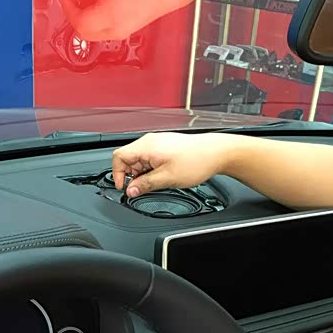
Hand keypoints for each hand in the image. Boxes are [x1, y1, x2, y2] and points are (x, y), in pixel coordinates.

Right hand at [112, 132, 230, 196]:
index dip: (117, 175)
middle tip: (143, 188)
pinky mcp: (164, 147)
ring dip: (142, 174)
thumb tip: (131, 191)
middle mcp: (150, 142)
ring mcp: (157, 143)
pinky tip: (162, 176)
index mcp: (146, 146)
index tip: (124, 188)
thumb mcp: (167, 178)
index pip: (118, 157)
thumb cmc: (196, 161)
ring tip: (158, 181)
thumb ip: (145, 185)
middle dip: (131, 176)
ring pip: (139, 160)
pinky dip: (150, 170)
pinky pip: (149, 159)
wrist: (215, 153)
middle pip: (128, 159)